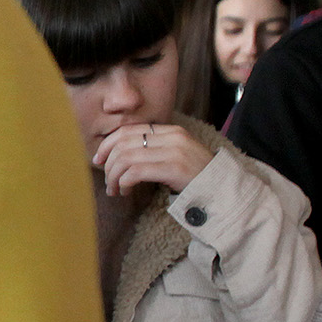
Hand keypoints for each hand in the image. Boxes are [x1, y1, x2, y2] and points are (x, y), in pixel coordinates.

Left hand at [95, 122, 213, 196]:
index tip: (99, 160)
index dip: (108, 144)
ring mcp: (174, 151)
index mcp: (170, 131)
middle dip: (108, 164)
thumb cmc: (195, 175)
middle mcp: (171, 137)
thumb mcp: (175, 154)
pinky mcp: (174, 168)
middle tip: (107, 181)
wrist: (223, 188)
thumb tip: (118, 155)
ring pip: (126, 158)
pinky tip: (126, 191)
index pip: (128, 130)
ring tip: (115, 190)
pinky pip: (136, 171)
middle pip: (123, 144)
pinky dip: (124, 182)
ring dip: (114, 176)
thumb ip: (153, 149)